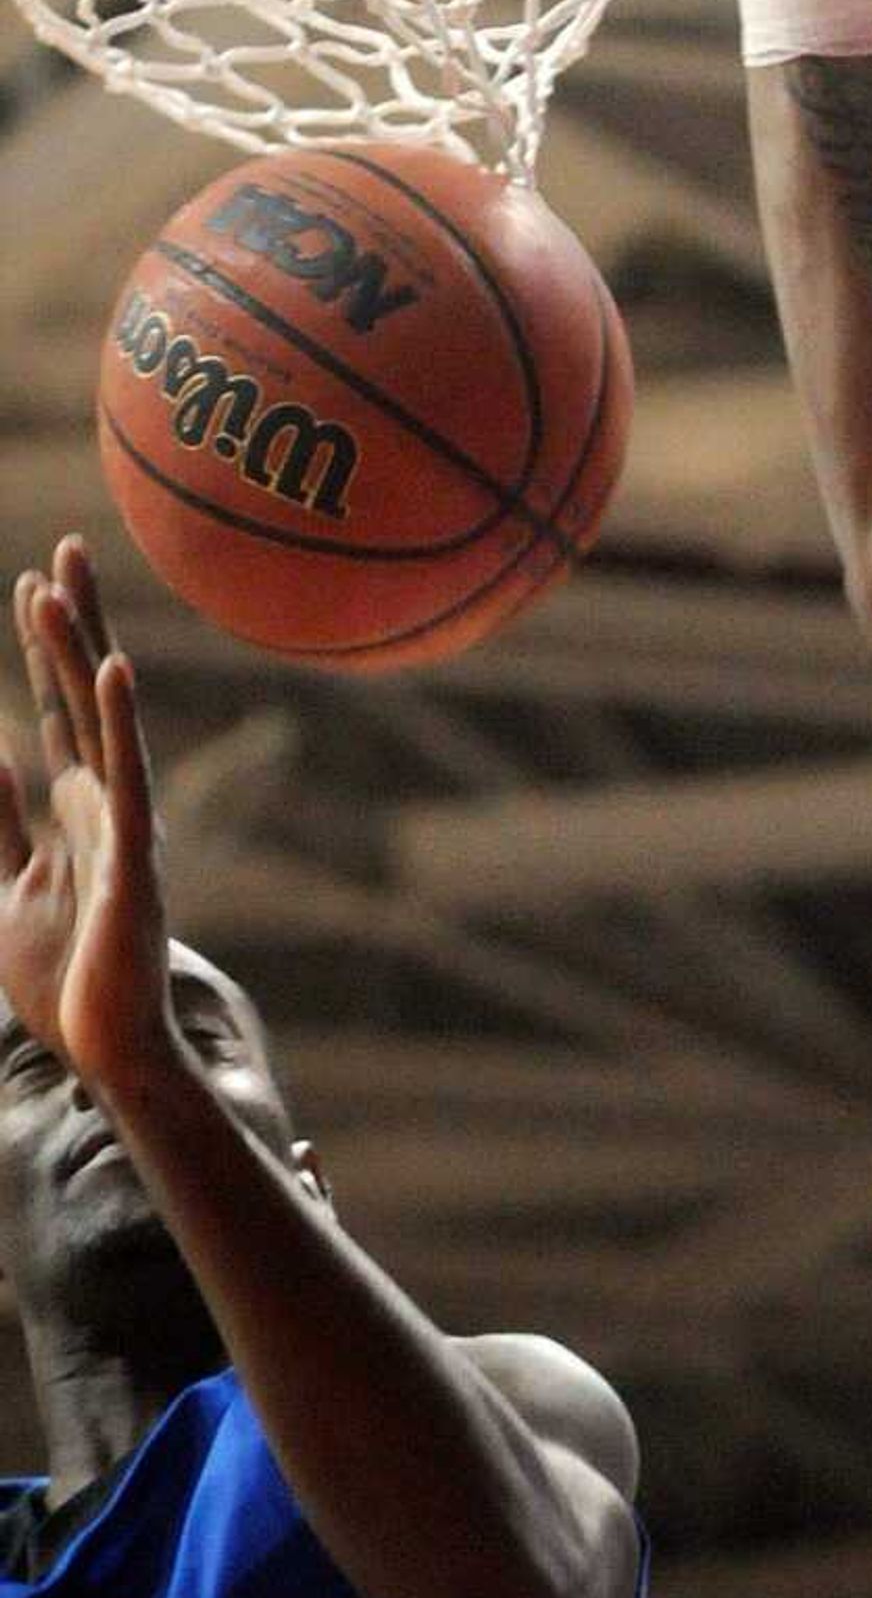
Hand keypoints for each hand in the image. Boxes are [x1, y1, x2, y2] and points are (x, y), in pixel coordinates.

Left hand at [0, 538, 170, 1092]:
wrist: (106, 1048)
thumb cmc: (66, 981)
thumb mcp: (8, 890)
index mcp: (79, 809)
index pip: (57, 710)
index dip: (44, 650)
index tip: (33, 584)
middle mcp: (106, 803)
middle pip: (82, 696)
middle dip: (69, 624)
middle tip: (64, 549)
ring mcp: (123, 824)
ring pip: (97, 720)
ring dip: (76, 652)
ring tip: (55, 587)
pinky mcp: (132, 855)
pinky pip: (127, 775)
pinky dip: (121, 722)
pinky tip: (115, 671)